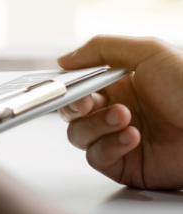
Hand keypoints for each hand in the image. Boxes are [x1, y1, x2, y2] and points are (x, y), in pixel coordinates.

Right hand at [58, 36, 182, 189]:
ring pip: (79, 135)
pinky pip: (97, 158)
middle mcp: (117, 110)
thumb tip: (65, 59)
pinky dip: (108, 147)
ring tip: (125, 119)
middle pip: (72, 113)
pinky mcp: (127, 165)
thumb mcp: (149, 52)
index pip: (78, 86)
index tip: (66, 87)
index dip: (68, 87)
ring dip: (96, 126)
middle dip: (76, 108)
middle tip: (88, 103)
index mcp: (120, 84)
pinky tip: (132, 137)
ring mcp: (120, 139)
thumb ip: (102, 48)